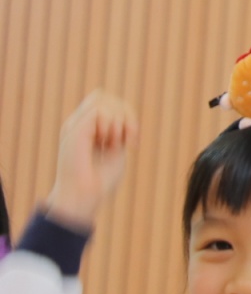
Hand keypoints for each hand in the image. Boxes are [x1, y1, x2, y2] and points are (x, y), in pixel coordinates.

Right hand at [45, 92, 136, 229]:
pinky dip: (112, 125)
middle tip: (127, 141)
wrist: (84, 196)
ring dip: (118, 122)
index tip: (133, 142)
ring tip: (113, 144)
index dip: (128, 115)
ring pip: (104, 100)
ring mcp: (75, 126)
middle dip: (127, 115)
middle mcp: (80, 124)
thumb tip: (127, 115)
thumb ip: (119, 130)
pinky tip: (110, 144)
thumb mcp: (116, 150)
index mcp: (89, 129)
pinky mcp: (75, 130)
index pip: (109, 102)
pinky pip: (99, 110)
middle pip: (108, 97)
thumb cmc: (100, 180)